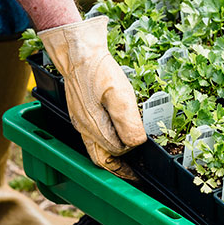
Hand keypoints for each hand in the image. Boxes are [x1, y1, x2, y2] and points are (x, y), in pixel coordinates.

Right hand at [38, 17, 145, 178]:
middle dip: (119, 169)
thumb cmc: (98, 69)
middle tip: (136, 174)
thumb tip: (136, 143)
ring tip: (128, 162)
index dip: (133, 152)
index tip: (146, 152)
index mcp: (94, 127)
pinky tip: (115, 137)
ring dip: (112, 158)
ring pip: (95, 150)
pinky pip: (92, 137)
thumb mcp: (119, 93)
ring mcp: (80, 121)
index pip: (117, 152)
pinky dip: (105, 143)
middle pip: (102, 160)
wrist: (77, 50)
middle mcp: (85, 128)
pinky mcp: (80, 112)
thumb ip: (128, 121)